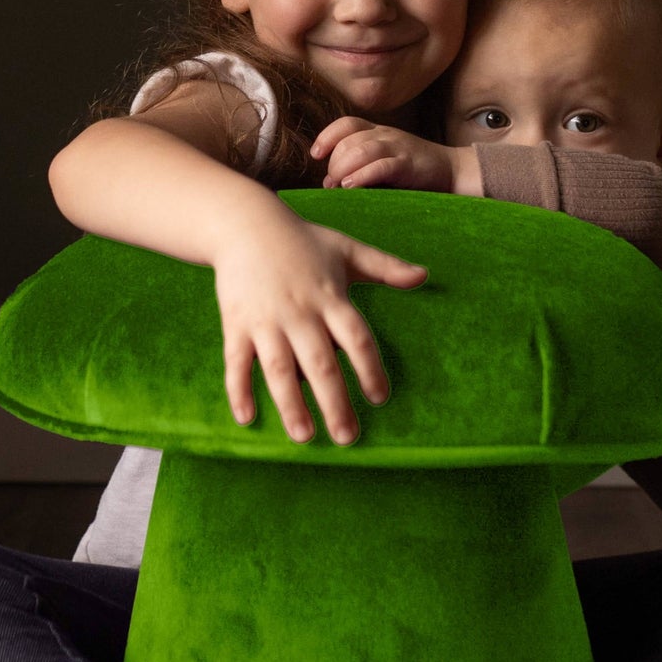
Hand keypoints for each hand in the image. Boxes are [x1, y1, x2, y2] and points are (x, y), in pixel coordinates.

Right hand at [212, 204, 426, 442]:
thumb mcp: (347, 249)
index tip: (380, 397)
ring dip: (291, 404)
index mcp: (330, 297)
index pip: (356, 338)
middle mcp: (300, 312)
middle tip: (348, 437)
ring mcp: (266, 320)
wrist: (245, 224)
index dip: (370, 368)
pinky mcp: (236, 324)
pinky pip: (236, 362)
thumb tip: (424, 276)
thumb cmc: (302, 240)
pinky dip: (239, 390)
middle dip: (335, 402)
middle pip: (321, 363)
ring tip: (304, 437)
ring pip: (280, 369)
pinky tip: (247, 418)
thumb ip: (385, 267)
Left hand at [310, 116, 460, 191]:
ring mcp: (399, 148)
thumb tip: (329, 181)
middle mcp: (386, 135)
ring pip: (361, 149)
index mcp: (378, 132)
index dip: (327, 136)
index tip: (316, 155)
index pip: (346, 124)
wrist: (454, 171)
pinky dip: (363, 175)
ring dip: (344, 167)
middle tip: (331, 182)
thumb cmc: (414, 171)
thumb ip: (360, 166)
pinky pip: (382, 165)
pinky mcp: (409, 165)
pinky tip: (352, 186)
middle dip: (334, 161)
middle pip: (349, 139)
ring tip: (338, 185)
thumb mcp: (384, 161)